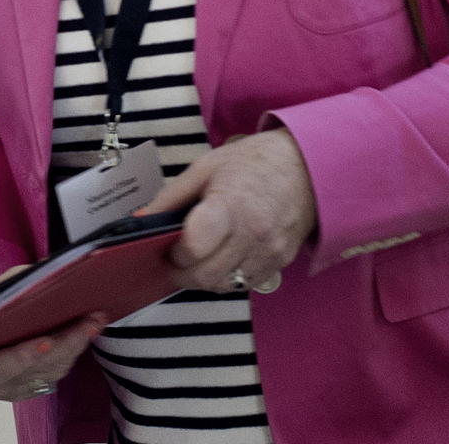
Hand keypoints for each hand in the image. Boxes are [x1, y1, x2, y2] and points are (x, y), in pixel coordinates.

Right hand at [0, 266, 107, 400]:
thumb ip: (6, 286)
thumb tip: (44, 267)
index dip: (22, 357)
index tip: (46, 341)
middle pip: (37, 369)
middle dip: (67, 343)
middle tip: (89, 321)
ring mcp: (18, 389)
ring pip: (53, 371)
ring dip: (77, 344)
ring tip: (96, 319)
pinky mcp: (35, 385)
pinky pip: (59, 369)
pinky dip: (75, 349)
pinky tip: (89, 328)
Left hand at [139, 129, 316, 293]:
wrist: (308, 167)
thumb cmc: (255, 163)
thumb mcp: (206, 168)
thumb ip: (170, 199)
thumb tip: (140, 223)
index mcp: (231, 204)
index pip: (194, 246)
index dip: (174, 253)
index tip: (168, 246)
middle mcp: (253, 233)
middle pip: (204, 276)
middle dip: (181, 273)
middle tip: (174, 259)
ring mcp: (269, 252)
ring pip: (222, 286)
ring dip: (202, 278)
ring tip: (198, 257)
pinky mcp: (279, 262)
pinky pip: (243, 285)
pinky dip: (226, 277)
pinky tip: (223, 257)